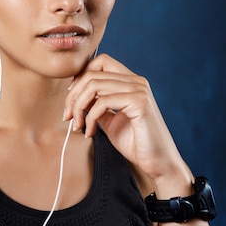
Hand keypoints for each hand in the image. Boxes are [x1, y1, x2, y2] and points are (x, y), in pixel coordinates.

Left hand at [63, 53, 186, 181]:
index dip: (81, 77)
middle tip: (67, 117)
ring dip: (78, 106)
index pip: (101, 62)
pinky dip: (90, 117)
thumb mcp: (109, 119)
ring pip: (94, 85)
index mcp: (131, 81)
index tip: (71, 98)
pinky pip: (103, 102)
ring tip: (78, 125)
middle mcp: (136, 81)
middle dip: (73, 96)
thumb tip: (75, 96)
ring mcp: (139, 90)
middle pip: (92, 74)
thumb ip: (96, 104)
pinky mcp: (139, 102)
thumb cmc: (135, 143)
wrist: (158, 163)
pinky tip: (90, 132)